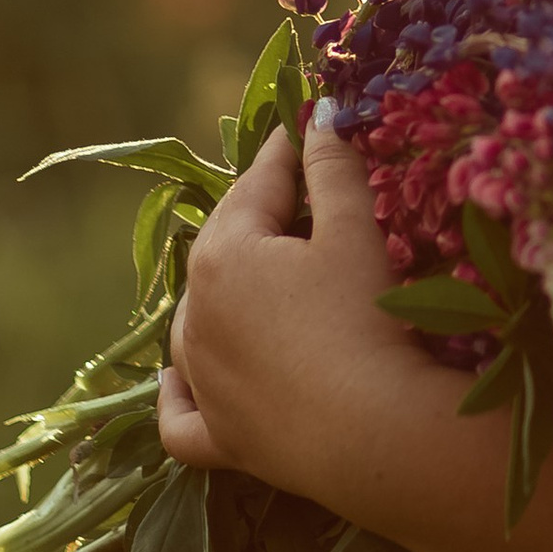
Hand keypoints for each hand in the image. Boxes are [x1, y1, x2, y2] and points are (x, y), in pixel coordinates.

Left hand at [158, 113, 424, 484]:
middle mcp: (194, 316)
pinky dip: (178, 391)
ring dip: (224, 289)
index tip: (311, 118)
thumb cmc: (365, 317)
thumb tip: (317, 114)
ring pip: (196, 319)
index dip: (291, 146)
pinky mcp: (217, 437)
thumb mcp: (353, 230)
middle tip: (305, 184)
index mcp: (222, 255)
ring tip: (262, 268)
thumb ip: (331, 166)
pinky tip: (180, 378)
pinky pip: (180, 411)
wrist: (373, 433)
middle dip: (261, 208)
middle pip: (225, 241)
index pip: (258, 180)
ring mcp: (200, 381)